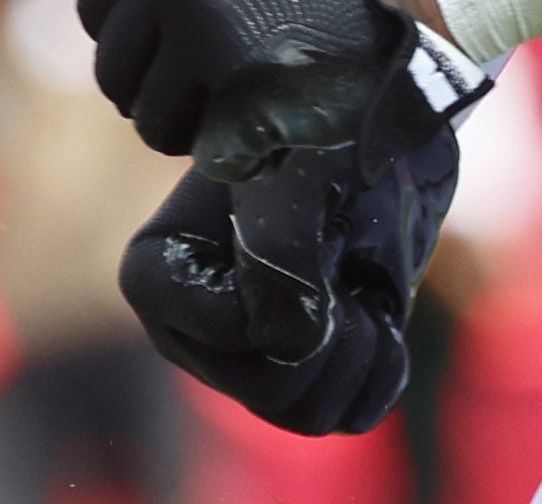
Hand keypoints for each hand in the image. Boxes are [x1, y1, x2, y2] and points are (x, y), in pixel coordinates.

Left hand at [75, 0, 470, 180]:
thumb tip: (114, 49)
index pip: (98, 14)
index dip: (143, 42)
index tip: (188, 49)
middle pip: (116, 74)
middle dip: (167, 91)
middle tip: (226, 84)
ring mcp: (202, 28)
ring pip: (151, 123)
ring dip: (199, 126)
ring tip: (256, 99)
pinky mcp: (245, 89)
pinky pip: (210, 157)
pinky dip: (243, 155)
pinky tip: (285, 123)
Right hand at [119, 135, 457, 436]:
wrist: (380, 127)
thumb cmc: (324, 134)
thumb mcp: (295, 173)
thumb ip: (280, 254)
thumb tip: (295, 344)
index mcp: (158, 277)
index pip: (235, 334)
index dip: (292, 291)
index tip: (306, 221)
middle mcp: (192, 332)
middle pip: (269, 393)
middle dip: (331, 330)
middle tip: (344, 257)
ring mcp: (246, 363)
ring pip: (308, 415)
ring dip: (360, 346)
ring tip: (357, 280)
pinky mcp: (304, 377)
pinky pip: (352, 414)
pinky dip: (383, 364)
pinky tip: (375, 306)